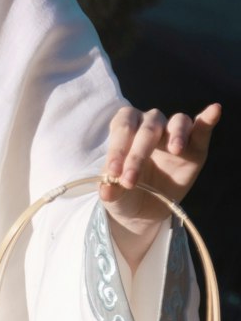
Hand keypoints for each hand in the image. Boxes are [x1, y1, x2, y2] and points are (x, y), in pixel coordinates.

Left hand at [99, 103, 219, 268]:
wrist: (143, 209)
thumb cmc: (125, 192)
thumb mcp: (115, 195)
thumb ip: (111, 189)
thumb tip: (106, 190)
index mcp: (126, 128)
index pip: (122, 129)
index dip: (117, 149)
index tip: (114, 173)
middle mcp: (149, 124)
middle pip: (147, 128)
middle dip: (137, 155)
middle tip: (130, 181)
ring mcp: (173, 134)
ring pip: (176, 122)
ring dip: (176, 134)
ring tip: (176, 149)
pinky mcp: (195, 148)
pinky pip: (201, 128)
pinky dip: (207, 119)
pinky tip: (214, 110)